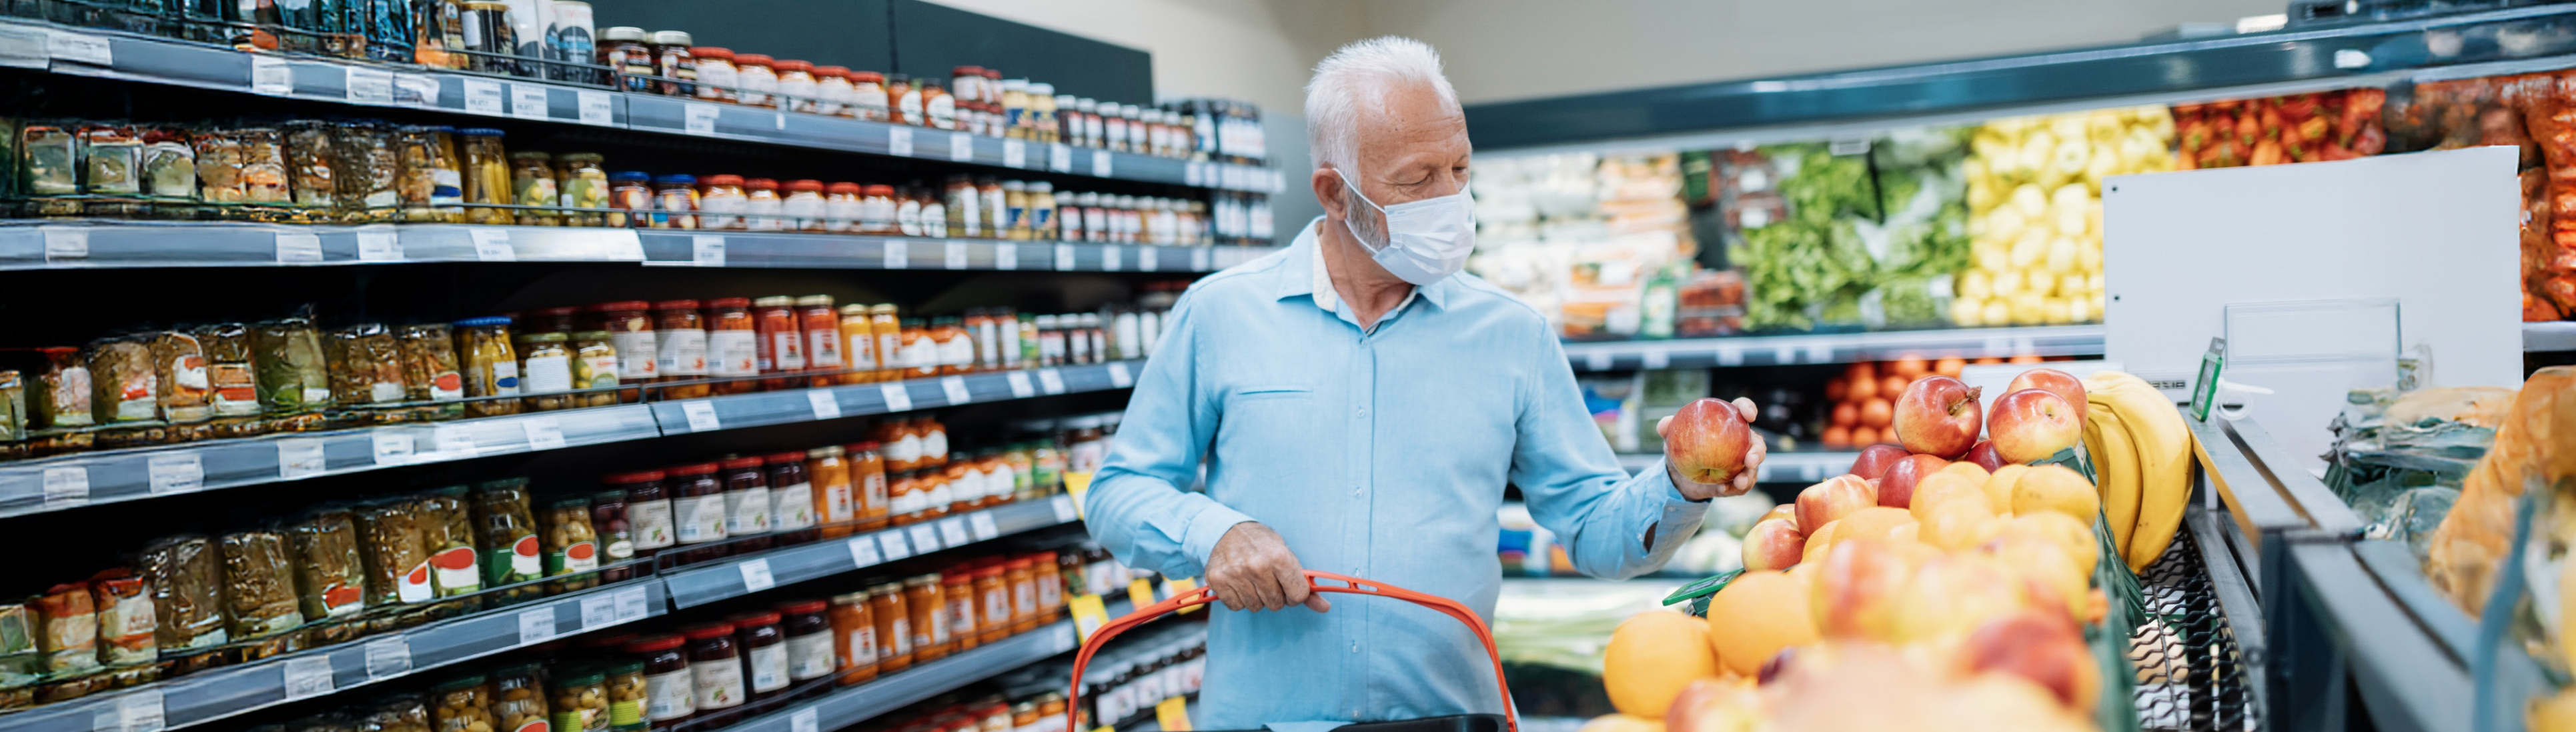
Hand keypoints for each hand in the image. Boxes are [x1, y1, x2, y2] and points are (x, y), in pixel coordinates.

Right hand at [1205, 522, 1330, 612]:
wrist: (1226, 529)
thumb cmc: (1261, 543)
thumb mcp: (1286, 555)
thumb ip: (1304, 583)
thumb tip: (1325, 607)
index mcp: (1279, 557)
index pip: (1298, 595)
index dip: (1295, 594)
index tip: (1289, 586)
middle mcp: (1257, 566)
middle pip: (1276, 604)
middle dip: (1275, 596)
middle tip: (1268, 579)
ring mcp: (1235, 574)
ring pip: (1255, 607)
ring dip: (1256, 597)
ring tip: (1251, 579)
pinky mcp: (1217, 580)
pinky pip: (1236, 606)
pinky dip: (1238, 598)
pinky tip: (1238, 582)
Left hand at [1657, 397, 1765, 499]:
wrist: (1680, 474)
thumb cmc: (1680, 447)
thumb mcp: (1671, 437)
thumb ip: (1667, 428)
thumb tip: (1664, 425)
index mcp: (1728, 423)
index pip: (1741, 410)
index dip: (1748, 408)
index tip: (1749, 415)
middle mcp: (1741, 442)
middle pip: (1757, 443)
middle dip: (1758, 451)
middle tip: (1750, 460)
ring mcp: (1742, 463)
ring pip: (1753, 469)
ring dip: (1749, 476)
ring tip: (1739, 482)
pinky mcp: (1738, 481)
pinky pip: (1741, 487)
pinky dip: (1734, 489)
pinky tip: (1723, 490)